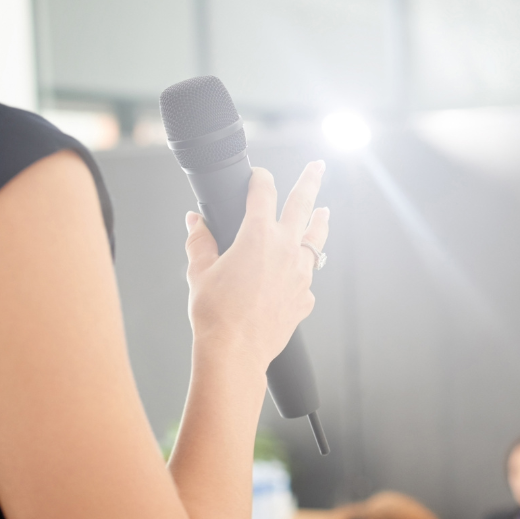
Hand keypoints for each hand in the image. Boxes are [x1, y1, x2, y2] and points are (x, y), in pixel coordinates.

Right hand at [183, 162, 330, 371]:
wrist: (235, 352)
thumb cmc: (215, 314)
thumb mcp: (199, 272)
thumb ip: (199, 241)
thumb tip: (194, 222)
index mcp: (257, 236)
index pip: (263, 193)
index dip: (260, 179)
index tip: (259, 174)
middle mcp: (285, 250)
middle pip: (302, 205)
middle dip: (310, 181)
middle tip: (318, 166)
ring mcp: (300, 274)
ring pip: (314, 240)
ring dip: (319, 223)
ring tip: (324, 211)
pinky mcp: (305, 298)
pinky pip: (307, 278)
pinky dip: (303, 271)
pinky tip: (299, 273)